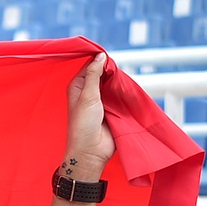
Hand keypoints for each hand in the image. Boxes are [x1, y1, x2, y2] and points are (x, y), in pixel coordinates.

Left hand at [63, 53, 115, 181]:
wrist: (91, 150)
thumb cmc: (83, 125)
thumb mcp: (87, 96)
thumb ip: (94, 75)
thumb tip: (100, 55)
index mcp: (77, 86)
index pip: (90, 66)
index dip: (99, 59)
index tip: (108, 55)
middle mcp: (88, 91)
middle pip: (103, 73)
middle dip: (112, 70)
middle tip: (118, 72)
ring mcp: (101, 99)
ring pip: (113, 83)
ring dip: (119, 81)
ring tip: (122, 83)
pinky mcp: (113, 107)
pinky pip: (121, 94)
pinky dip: (125, 91)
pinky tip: (129, 89)